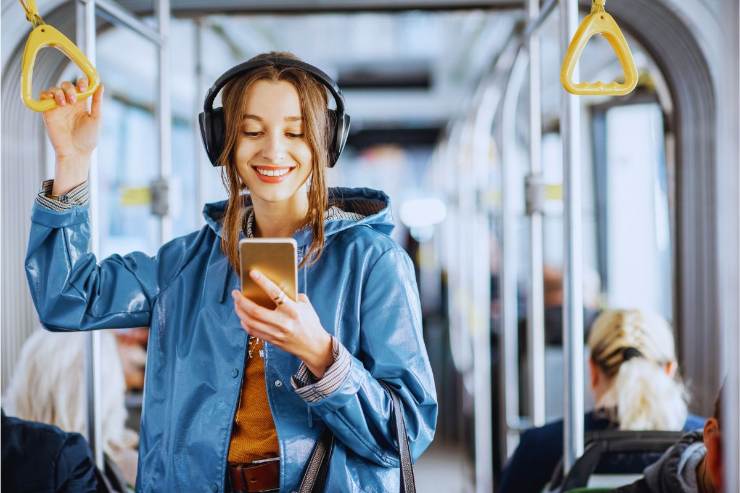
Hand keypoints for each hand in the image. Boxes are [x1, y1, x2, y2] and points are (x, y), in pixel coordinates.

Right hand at [40, 78, 103, 193]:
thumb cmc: (88, 138)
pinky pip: (44, 97)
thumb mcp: (96, 118)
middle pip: (66, 85)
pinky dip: (47, 94)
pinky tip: (54, 101)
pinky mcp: (48, 112)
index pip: (81, 85)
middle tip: (74, 98)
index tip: (84, 87)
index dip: (82, 82)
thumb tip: (101, 85)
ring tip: (64, 103)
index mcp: (82, 104)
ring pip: (55, 89)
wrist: (75, 152)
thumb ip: (97, 102)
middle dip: (70, 88)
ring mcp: (58, 107)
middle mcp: (70, 103)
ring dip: (59, 92)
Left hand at [232, 270, 333, 377]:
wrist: (314, 346)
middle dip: (241, 300)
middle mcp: (283, 322)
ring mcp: (276, 333)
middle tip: (235, 293)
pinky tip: (243, 316)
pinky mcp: (272, 341)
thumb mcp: (305, 306)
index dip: (262, 282)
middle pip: (255, 311)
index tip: (252, 273)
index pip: (275, 293)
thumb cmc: (310, 323)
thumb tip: (276, 286)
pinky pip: (253, 331)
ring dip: (240, 311)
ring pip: (250, 322)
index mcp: (293, 310)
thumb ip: (292, 296)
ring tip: (237, 303)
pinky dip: (245, 323)